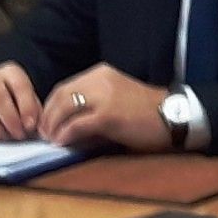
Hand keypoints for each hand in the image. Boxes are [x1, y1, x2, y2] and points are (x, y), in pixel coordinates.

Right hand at [0, 63, 42, 140]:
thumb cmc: (14, 102)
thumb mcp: (28, 102)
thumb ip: (34, 113)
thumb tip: (34, 126)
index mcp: (11, 72)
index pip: (19, 86)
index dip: (26, 107)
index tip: (30, 125)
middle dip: (9, 119)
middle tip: (18, 134)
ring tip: (5, 137)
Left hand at [35, 65, 173, 154]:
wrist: (174, 116)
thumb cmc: (147, 112)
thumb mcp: (116, 98)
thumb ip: (93, 105)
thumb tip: (67, 124)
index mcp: (101, 74)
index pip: (66, 86)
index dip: (51, 106)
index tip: (47, 122)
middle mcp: (100, 80)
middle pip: (61, 95)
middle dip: (48, 116)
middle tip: (43, 133)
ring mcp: (104, 96)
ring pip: (65, 108)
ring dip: (53, 126)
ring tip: (51, 139)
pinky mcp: (108, 116)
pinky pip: (77, 125)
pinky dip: (66, 135)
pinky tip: (62, 143)